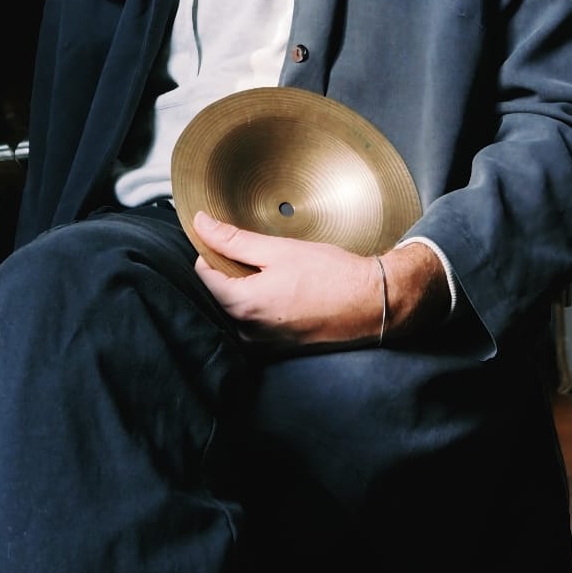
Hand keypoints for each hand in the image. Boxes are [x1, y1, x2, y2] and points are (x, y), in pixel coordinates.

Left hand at [191, 211, 449, 347]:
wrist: (370, 302)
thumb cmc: (331, 275)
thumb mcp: (279, 249)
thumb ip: (235, 239)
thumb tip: (202, 225)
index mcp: (243, 305)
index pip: (203, 275)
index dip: (213, 252)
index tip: (232, 241)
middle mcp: (248, 331)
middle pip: (218, 293)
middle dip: (231, 271)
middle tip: (261, 256)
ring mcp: (263, 343)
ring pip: (237, 308)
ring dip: (247, 288)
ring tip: (278, 274)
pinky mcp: (277, 347)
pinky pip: (256, 321)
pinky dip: (263, 304)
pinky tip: (287, 290)